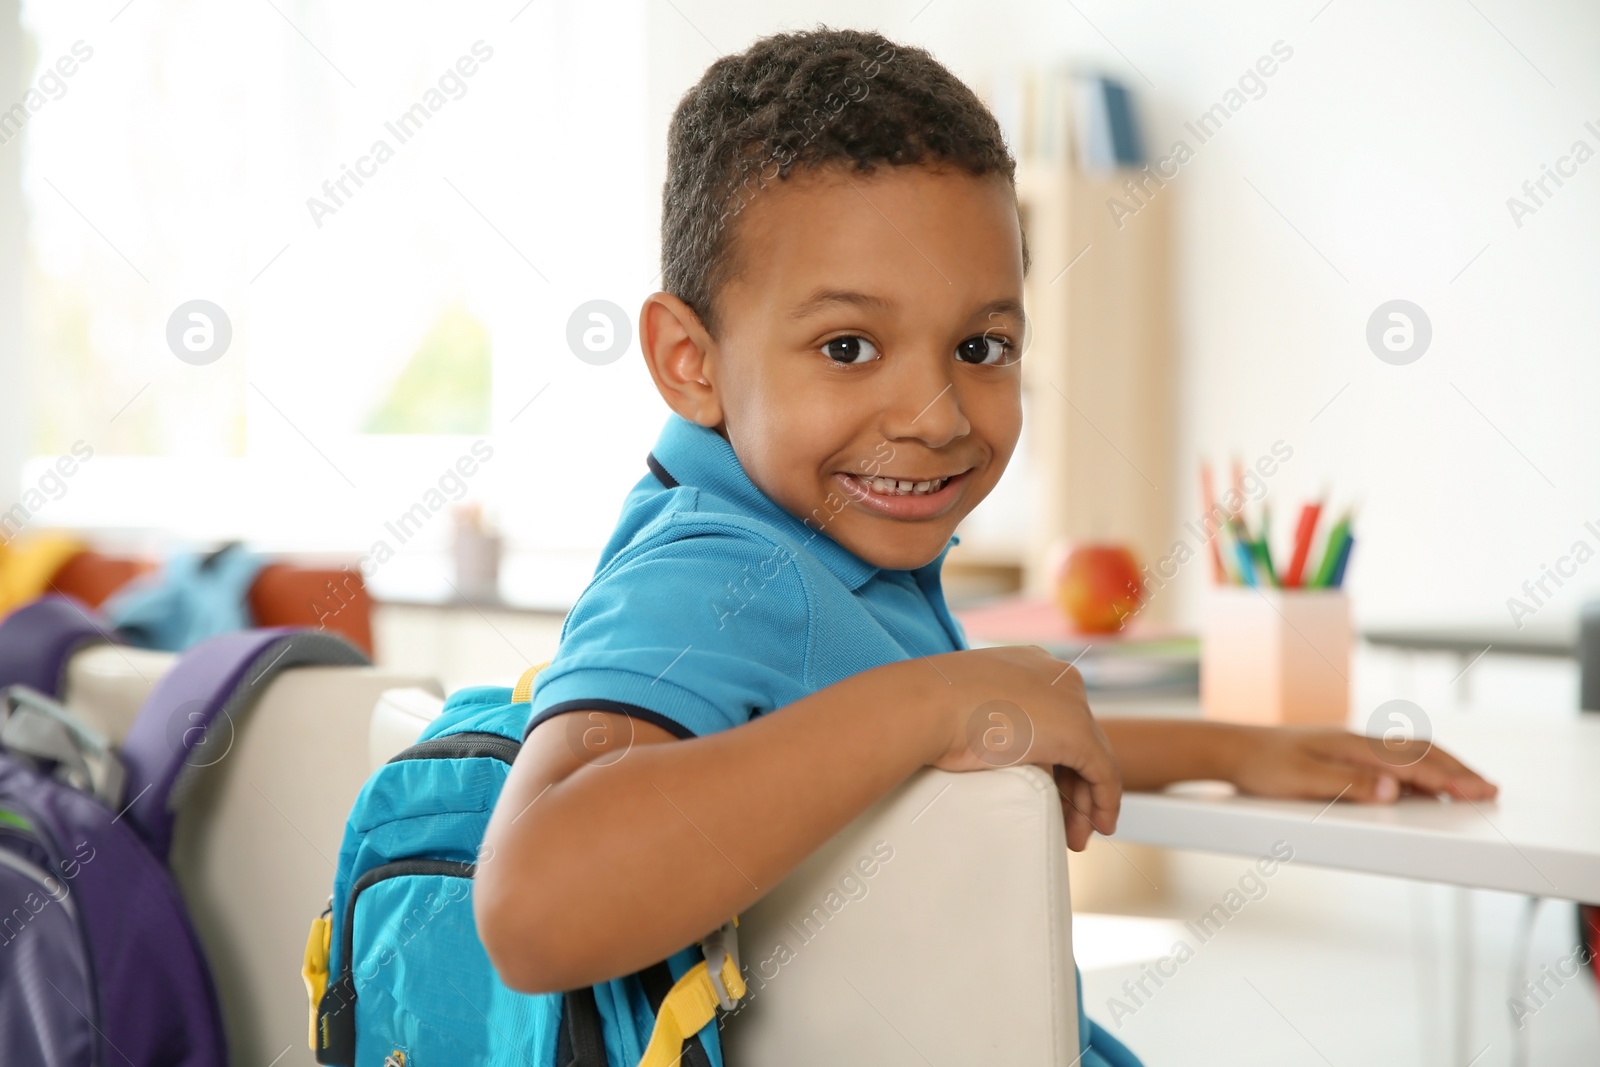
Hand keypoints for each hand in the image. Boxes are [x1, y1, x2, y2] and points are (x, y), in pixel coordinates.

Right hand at [925, 645, 1121, 849]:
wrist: (928, 706)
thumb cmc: (932, 710)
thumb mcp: (967, 710)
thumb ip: (989, 721)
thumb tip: (989, 748)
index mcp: (1030, 665)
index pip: (1056, 717)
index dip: (1058, 760)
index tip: (1053, 792)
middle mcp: (1056, 677)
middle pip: (1078, 739)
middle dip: (1076, 786)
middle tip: (1068, 823)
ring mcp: (1070, 702)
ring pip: (1093, 759)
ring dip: (1088, 802)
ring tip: (1076, 835)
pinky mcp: (1077, 732)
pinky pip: (1104, 774)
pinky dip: (1104, 803)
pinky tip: (1100, 826)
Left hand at [1220, 725, 1498, 803]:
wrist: (1229, 749)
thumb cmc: (1261, 767)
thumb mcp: (1302, 781)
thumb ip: (1350, 786)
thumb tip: (1396, 790)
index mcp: (1352, 746)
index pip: (1413, 764)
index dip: (1450, 780)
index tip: (1481, 792)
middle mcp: (1356, 741)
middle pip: (1419, 752)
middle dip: (1457, 770)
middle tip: (1490, 789)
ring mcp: (1349, 745)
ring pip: (1407, 752)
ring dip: (1440, 766)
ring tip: (1467, 783)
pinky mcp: (1340, 753)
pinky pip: (1390, 757)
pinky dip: (1417, 767)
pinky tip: (1421, 780)